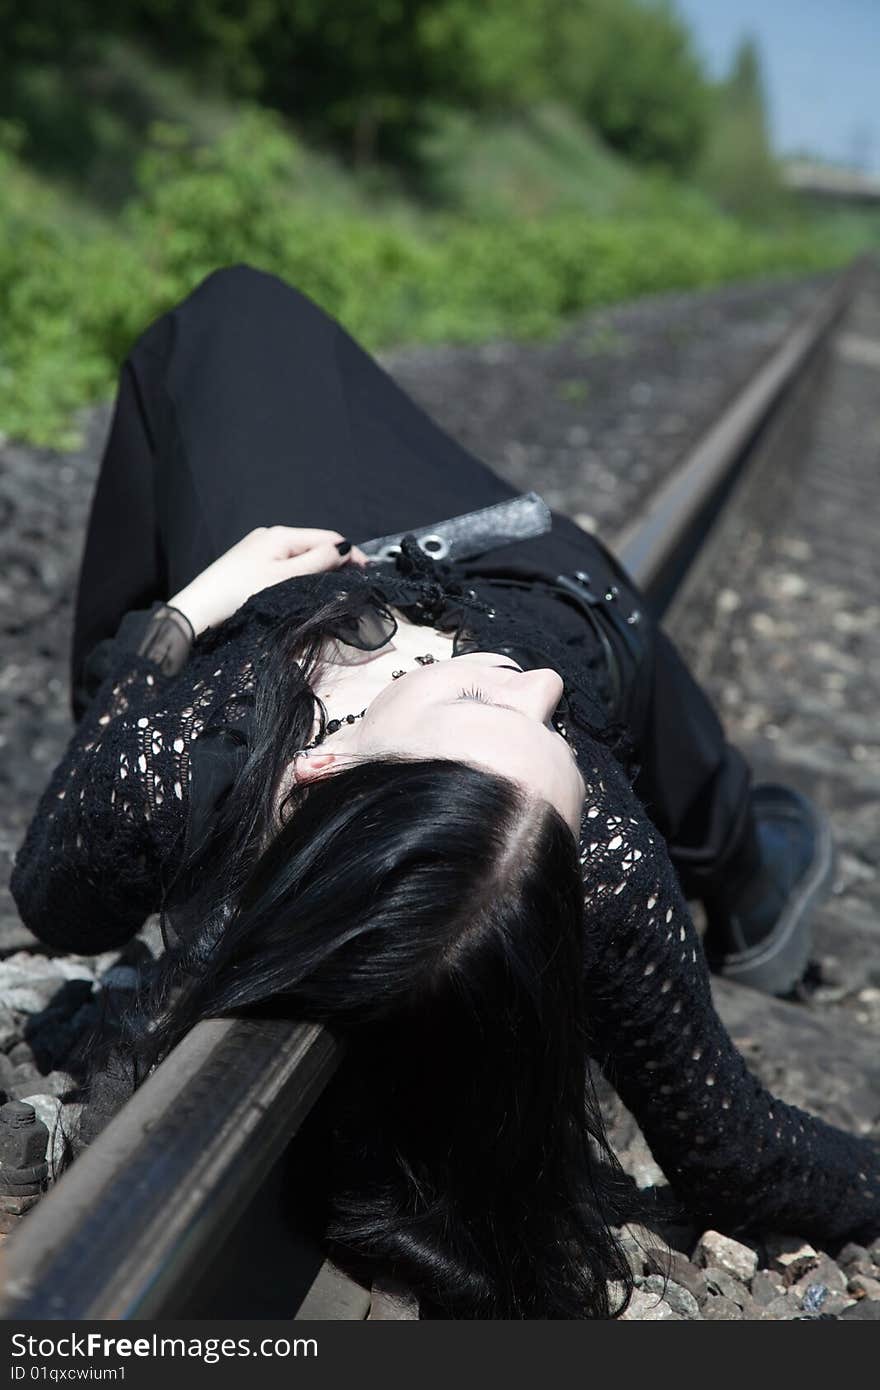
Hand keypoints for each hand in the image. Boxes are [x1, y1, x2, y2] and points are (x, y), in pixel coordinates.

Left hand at [167, 526, 368, 636]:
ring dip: (319, 566)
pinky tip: (305, 584)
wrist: (199, 608)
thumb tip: (344, 549)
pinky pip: (286, 562)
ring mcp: (259, 548)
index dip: (350, 553)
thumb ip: (316, 562)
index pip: (327, 538)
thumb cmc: (240, 593)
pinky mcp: (251, 563)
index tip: (367, 572)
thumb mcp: (284, 578)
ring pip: (300, 554)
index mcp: (281, 535)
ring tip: (334, 584)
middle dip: (336, 559)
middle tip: (354, 581)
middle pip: (314, 544)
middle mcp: (270, 536)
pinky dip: (302, 571)